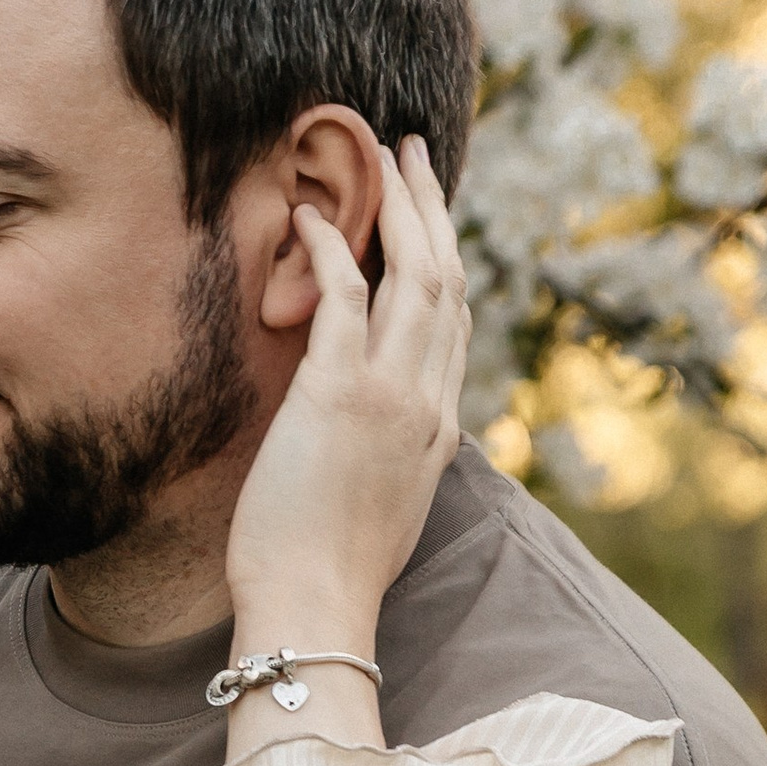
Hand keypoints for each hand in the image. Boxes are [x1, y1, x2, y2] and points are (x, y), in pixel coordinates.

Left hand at [223, 135, 470, 713]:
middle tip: (415, 156)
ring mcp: (390, 395)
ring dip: (400, 206)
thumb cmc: (327, 579)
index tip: (427, 220)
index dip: (443, 259)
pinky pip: (346, 296)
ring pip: (414, 274)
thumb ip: (385, 463)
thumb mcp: (377, 512)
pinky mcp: (339, 394)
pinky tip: (314, 214)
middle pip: (446, 281)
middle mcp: (428, 403)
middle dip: (433, 210)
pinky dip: (333, 248)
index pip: (452, 325)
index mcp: (439, 431)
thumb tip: (365, 446)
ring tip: (383, 154)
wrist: (315, 611)